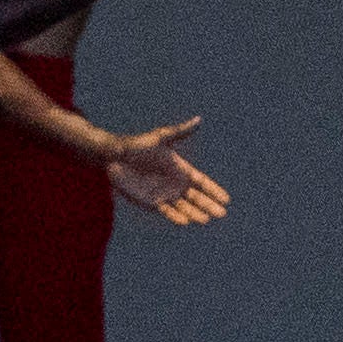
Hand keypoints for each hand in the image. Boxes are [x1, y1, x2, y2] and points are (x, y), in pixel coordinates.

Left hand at [102, 117, 230, 225]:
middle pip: (196, 198)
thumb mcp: (161, 137)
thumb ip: (180, 132)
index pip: (201, 182)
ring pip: (184, 207)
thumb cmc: (138, 145)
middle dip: (209, 205)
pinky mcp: (152, 202)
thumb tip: (199, 120)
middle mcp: (175, 184)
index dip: (214, 190)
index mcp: (180, 169)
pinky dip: (176, 217)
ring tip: (205, 220)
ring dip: (195, 214)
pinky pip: (167, 212)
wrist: (115, 157)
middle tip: (222, 214)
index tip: (226, 199)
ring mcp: (164, 194)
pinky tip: (185, 221)